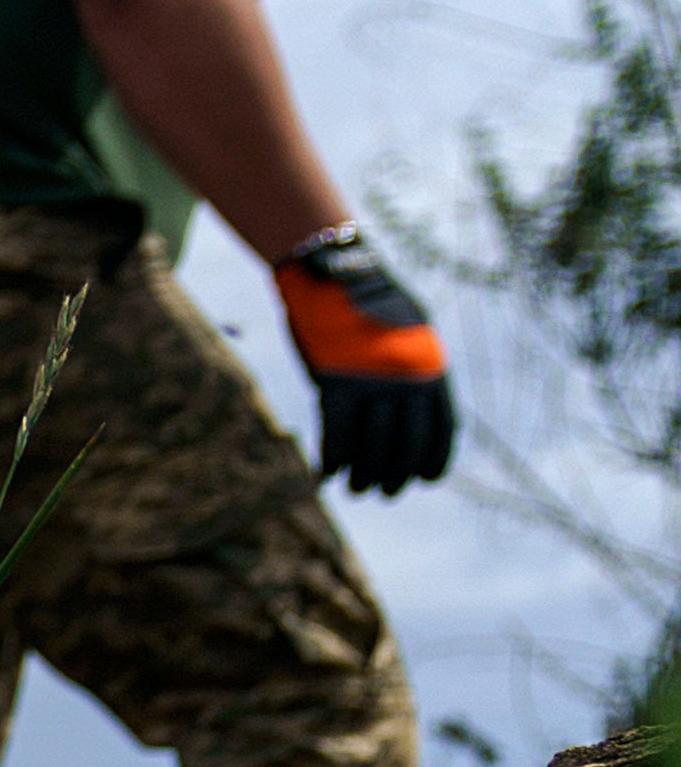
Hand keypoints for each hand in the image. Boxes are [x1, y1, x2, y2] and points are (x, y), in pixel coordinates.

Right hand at [276, 230, 455, 496]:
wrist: (335, 274)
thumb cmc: (367, 302)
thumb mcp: (407, 333)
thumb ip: (412, 371)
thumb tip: (408, 409)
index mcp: (432, 369)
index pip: (442, 429)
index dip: (434, 459)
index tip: (424, 480)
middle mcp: (409, 381)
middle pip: (406, 444)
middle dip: (396, 474)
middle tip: (384, 492)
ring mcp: (374, 384)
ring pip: (371, 446)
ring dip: (363, 474)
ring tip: (356, 490)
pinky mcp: (337, 384)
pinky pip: (337, 435)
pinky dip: (332, 459)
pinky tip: (326, 475)